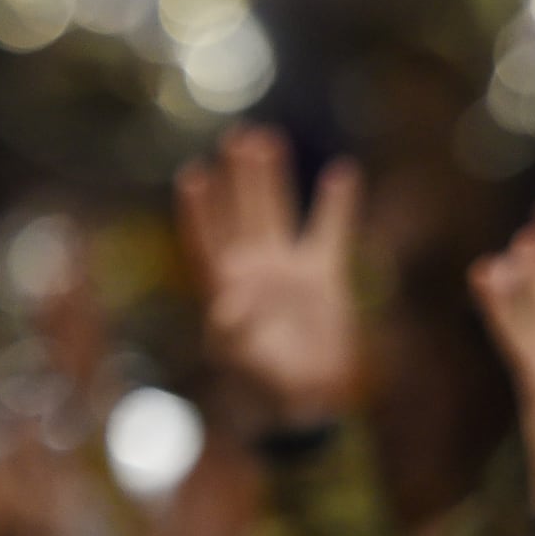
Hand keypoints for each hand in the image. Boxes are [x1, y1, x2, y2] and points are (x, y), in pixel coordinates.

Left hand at [176, 124, 360, 429]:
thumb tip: (226, 303)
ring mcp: (286, 270)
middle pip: (241, 214)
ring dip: (271, 178)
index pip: (207, 242)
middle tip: (234, 136)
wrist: (308, 399)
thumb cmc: (266, 385)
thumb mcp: (242, 361)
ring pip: (276, 213)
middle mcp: (252, 272)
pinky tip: (341, 171)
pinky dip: (337, 204)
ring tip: (266, 138)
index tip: (193, 176)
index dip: (200, 212)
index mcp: (225, 290)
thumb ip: (232, 333)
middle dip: (237, 178)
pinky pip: (330, 231)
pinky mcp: (322, 276)